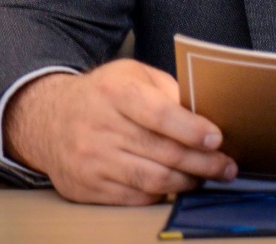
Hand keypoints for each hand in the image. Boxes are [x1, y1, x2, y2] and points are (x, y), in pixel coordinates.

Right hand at [2, 59, 235, 204]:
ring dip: (186, 182)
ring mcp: (91, 161)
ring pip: (152, 180)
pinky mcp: (86, 188)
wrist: (48, 119)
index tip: (218, 139)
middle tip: (227, 167)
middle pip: (162, 152)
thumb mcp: (132, 76)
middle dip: (202, 162)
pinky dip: (161, 195)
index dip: (192, 129)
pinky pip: (135, 198)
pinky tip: (175, 187)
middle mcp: (100, 127)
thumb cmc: (103, 94)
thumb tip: (206, 115)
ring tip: (205, 178)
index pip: (160, 114)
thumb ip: (168, 91)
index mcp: (115, 92)